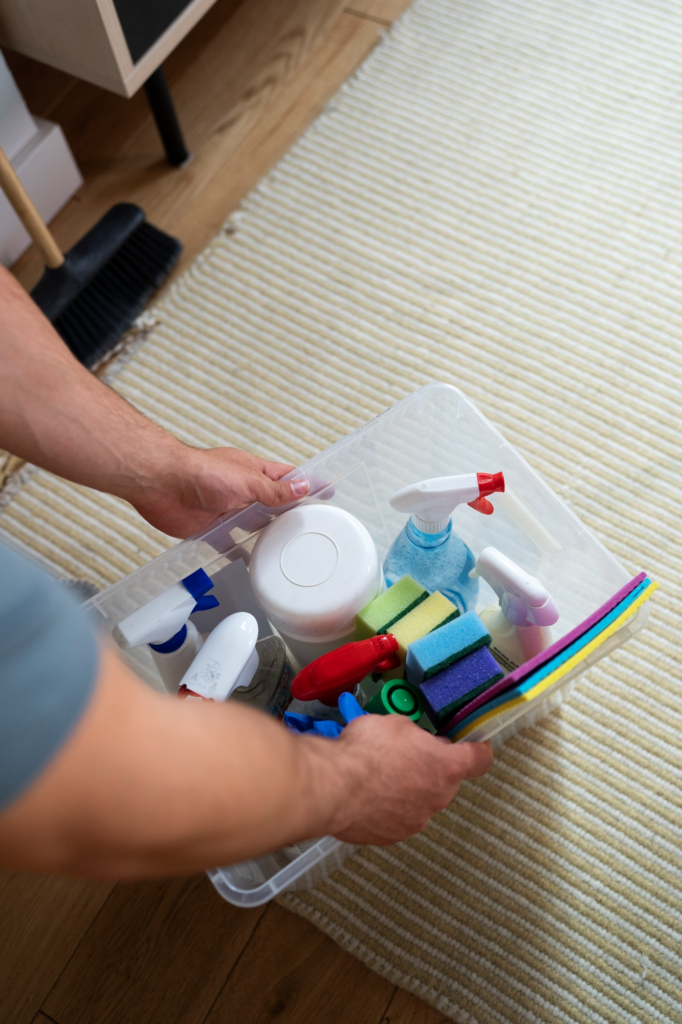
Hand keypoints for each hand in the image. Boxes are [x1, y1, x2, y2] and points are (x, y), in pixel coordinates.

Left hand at [130, 445, 309, 537]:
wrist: (160, 484)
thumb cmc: (200, 472)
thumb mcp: (246, 481)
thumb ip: (274, 489)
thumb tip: (303, 487)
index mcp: (254, 472)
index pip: (288, 477)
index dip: (307, 484)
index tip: (327, 492)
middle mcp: (242, 490)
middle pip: (272, 503)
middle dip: (289, 513)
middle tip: (310, 527)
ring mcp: (226, 509)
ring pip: (253, 524)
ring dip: (266, 534)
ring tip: (287, 548)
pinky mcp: (210, 528)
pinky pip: (229, 543)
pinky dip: (240, 552)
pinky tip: (251, 562)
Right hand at [320, 715, 492, 845]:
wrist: (332, 787)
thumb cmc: (364, 752)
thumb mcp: (395, 723)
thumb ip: (414, 735)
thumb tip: (412, 740)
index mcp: (445, 767)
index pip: (479, 760)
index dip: (478, 750)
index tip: (476, 746)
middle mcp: (437, 798)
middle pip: (445, 781)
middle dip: (429, 768)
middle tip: (406, 754)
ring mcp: (415, 821)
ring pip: (420, 801)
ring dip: (406, 789)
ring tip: (378, 775)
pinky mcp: (391, 836)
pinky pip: (396, 818)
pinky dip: (386, 807)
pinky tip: (366, 794)